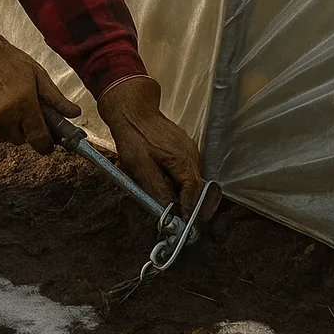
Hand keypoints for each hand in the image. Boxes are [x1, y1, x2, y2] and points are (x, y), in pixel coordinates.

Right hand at [0, 12, 80, 154]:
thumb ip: (55, 97)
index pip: (39, 137)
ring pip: (5, 136)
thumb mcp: (36, 74)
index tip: (48, 145)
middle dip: (26, 132)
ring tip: (7, 104)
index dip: (46, 145)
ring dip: (9, 127)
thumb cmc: (6, 61)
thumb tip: (74, 113)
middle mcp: (8, 113)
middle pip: (22, 140)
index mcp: (26, 101)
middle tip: (24, 114)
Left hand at [97, 75, 217, 219]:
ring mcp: (189, 152)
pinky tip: (165, 185)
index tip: (186, 225)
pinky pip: (186, 172)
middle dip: (195, 208)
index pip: (195, 194)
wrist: (133, 109)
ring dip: (185, 195)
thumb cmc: (134, 135)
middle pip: (200, 190)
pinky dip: (180, 183)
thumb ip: (158, 190)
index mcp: (183, 161)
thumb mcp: (140, 166)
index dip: (191, 211)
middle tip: (185, 222)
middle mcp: (191, 156)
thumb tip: (170, 212)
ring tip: (171, 204)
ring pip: (193, 182)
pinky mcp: (183, 149)